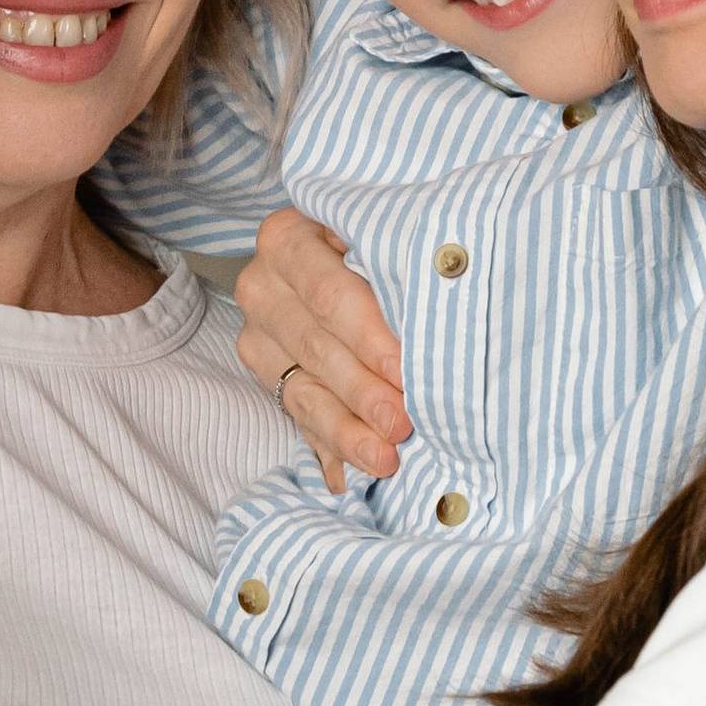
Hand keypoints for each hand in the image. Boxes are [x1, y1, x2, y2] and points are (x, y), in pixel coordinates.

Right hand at [234, 207, 411, 491]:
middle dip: (364, 393)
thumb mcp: (385, 229)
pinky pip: (298, 419)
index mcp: (287, 240)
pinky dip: (330, 448)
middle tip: (403, 425)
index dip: (371, 338)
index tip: (408, 372)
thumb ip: (400, 261)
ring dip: (347, 432)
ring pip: (304, 392)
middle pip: (318, 349)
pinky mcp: (267, 376)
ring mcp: (259, 336)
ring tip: (386, 459)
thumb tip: (447, 302)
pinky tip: (351, 476)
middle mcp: (262, 287)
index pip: (331, 297)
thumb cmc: (379, 237)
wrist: (332, 249)